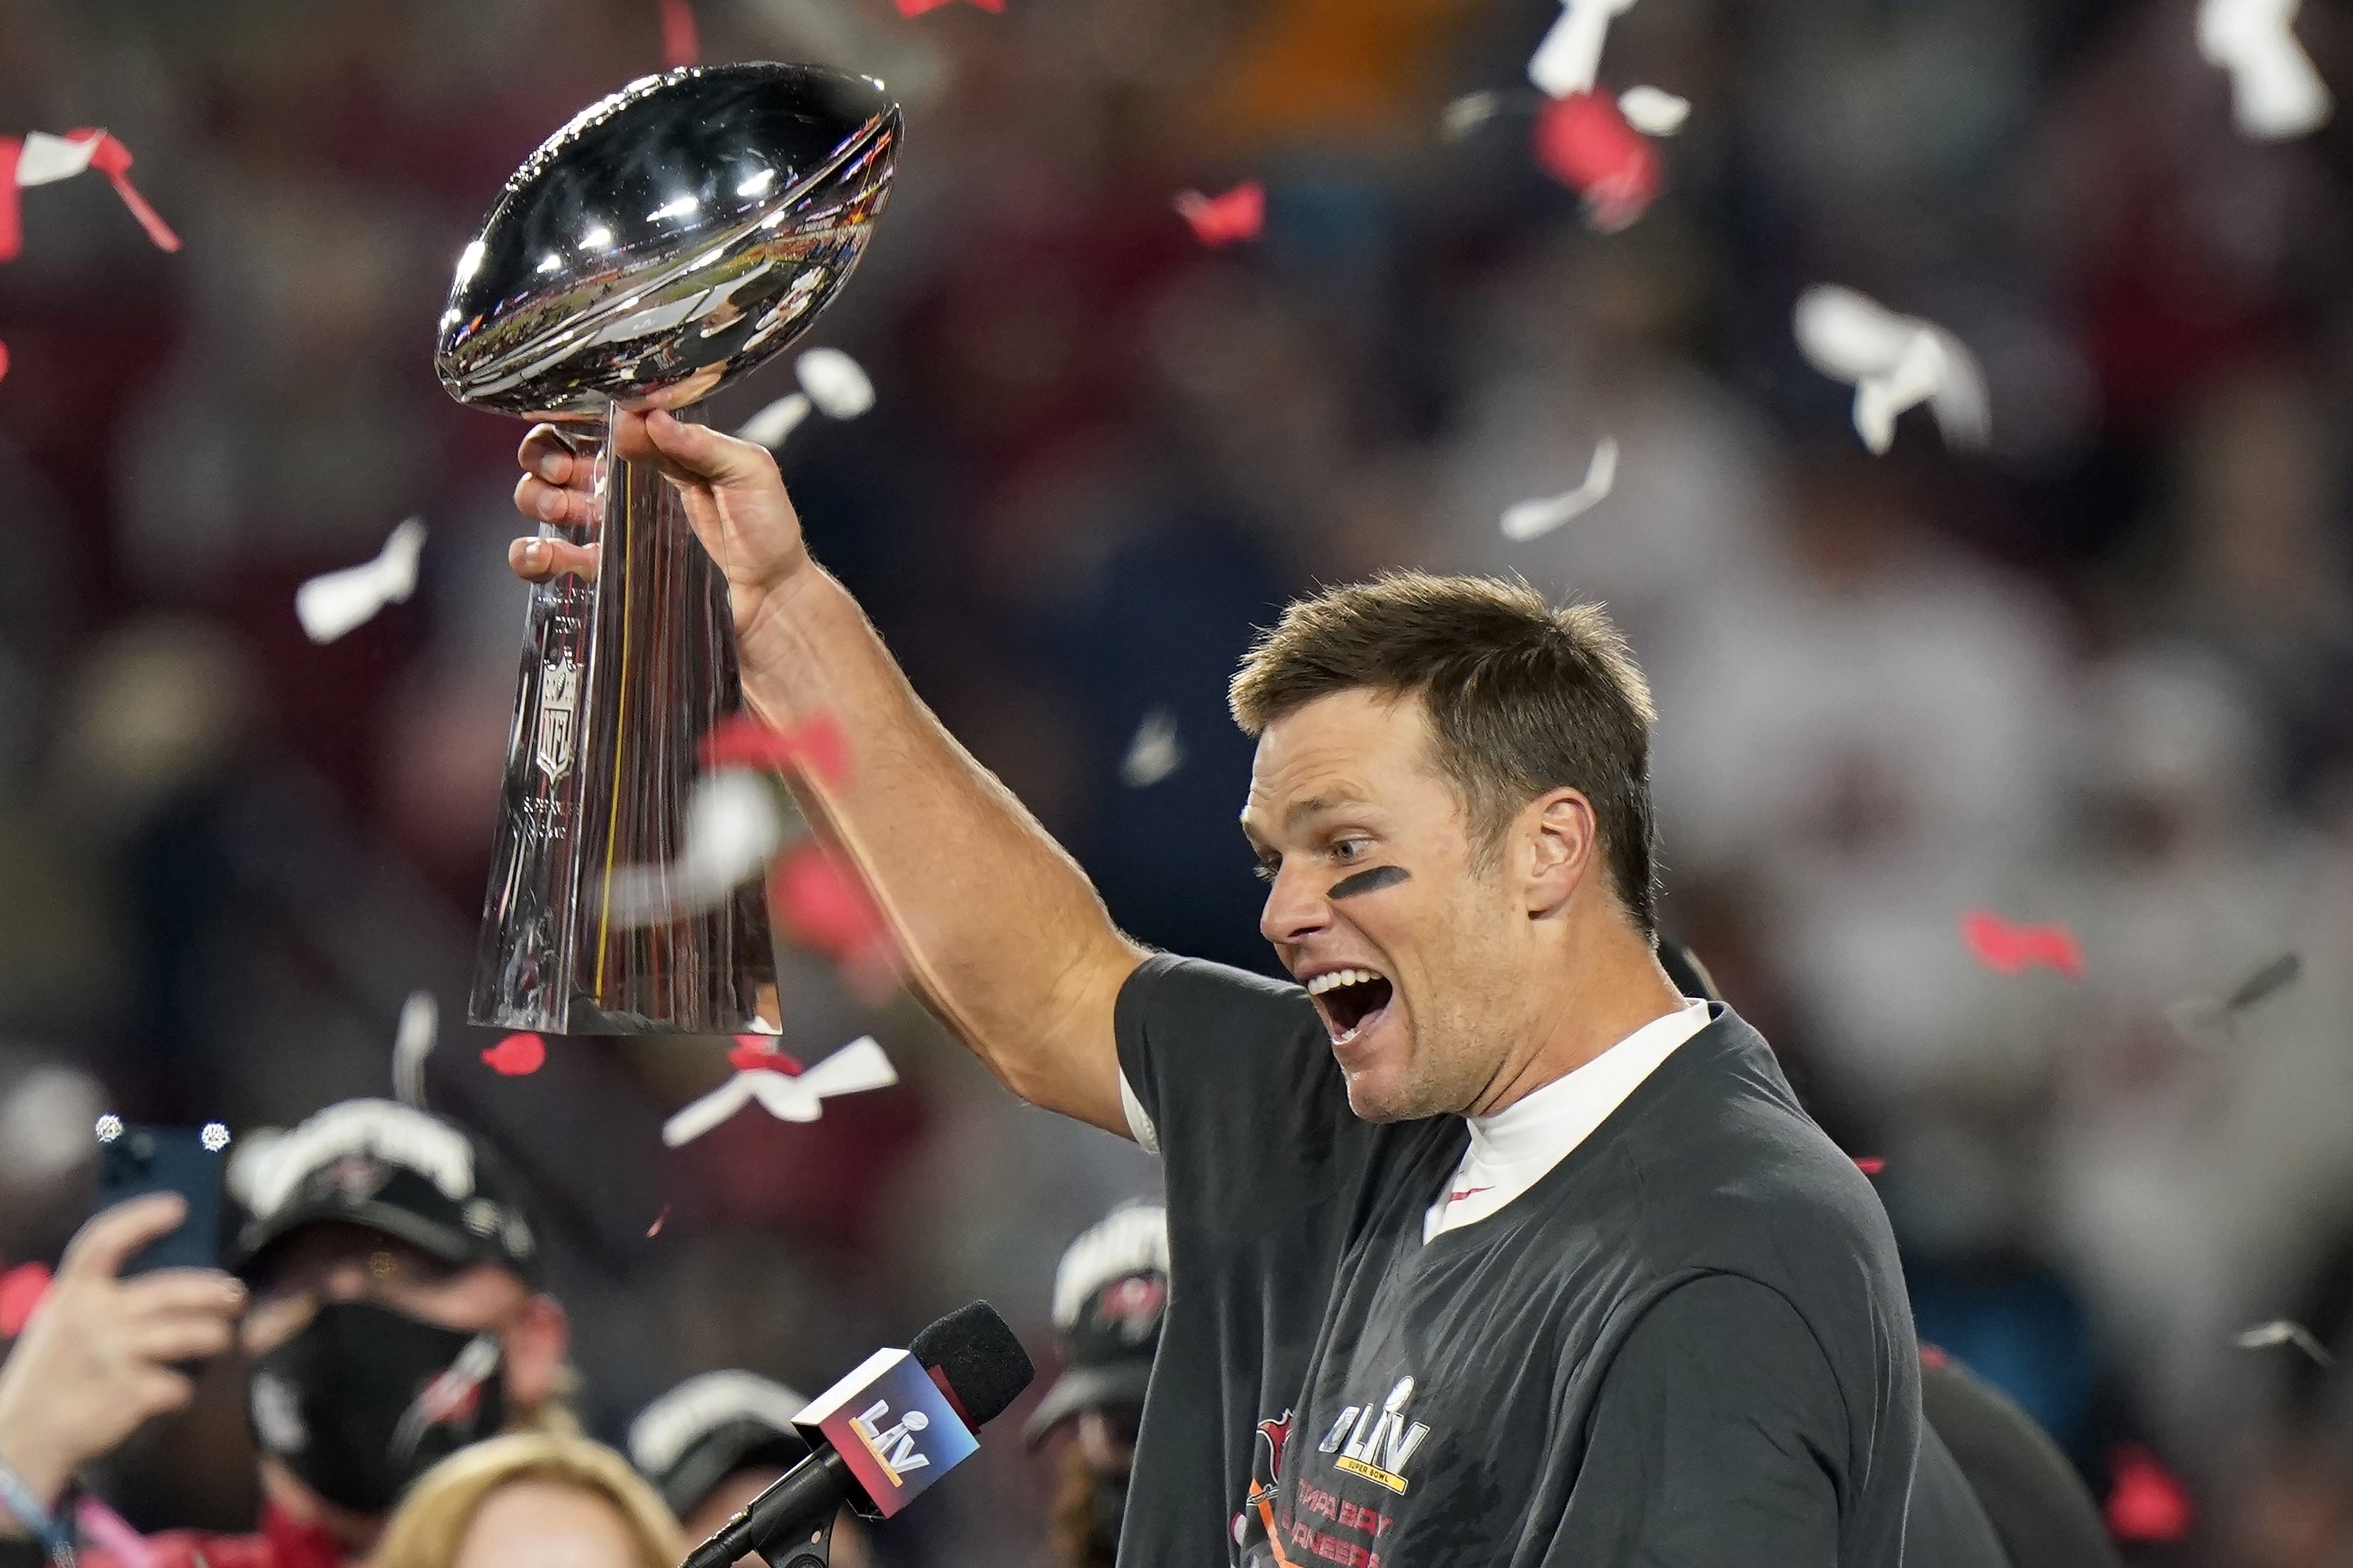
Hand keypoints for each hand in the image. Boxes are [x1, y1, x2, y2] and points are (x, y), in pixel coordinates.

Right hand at [0, 1194, 244, 1514]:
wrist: (21, 1442)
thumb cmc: (56, 1375)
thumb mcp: (62, 1326)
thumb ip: (103, 1300)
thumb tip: (179, 1280)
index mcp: (71, 1296)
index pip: (102, 1242)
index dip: (139, 1219)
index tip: (175, 1206)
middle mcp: (92, 1320)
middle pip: (171, 1291)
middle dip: (214, 1292)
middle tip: (237, 1296)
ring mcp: (111, 1357)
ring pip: (189, 1336)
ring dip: (214, 1337)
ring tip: (222, 1339)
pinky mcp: (128, 1394)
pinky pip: (179, 1386)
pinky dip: (183, 1391)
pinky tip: (176, 1393)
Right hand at [509, 409, 811, 638]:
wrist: (773, 602)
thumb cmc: (768, 535)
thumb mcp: (751, 473)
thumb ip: (704, 443)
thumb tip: (652, 418)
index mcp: (654, 456)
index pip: (596, 425)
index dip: (575, 422)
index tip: (581, 432)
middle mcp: (624, 490)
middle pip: (556, 458)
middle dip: (544, 458)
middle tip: (565, 473)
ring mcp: (611, 532)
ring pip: (544, 503)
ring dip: (535, 499)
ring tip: (560, 510)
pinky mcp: (606, 575)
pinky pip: (551, 561)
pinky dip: (531, 555)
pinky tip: (544, 555)